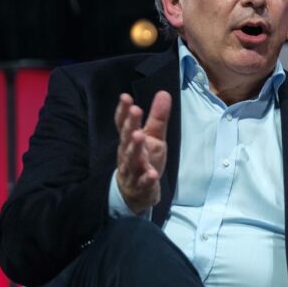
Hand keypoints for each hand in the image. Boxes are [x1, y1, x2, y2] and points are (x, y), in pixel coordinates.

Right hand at [114, 91, 171, 214]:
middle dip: (130, 124)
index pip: (123, 124)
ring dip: (135, 148)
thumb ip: (157, 117)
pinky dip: (146, 178)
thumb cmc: (144, 159)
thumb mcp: (154, 137)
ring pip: (132, 159)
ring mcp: (132, 170)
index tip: (125, 97)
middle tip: (135, 110)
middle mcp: (127, 153)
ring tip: (139, 136)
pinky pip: (143, 182)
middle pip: (127, 138)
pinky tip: (152, 174)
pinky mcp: (140, 186)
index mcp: (130, 139)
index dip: (123, 111)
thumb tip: (164, 93)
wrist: (136, 193)